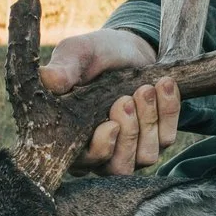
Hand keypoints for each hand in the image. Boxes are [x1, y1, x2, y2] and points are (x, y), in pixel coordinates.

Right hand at [40, 28, 182, 175]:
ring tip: (144, 89)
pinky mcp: (156, 140)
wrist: (127, 49)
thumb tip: (47, 79)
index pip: (84, 163)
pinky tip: (163, 86)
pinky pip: (167, 137)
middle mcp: (101, 152)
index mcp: (73, 138)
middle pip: (118, 166)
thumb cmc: (94, 56)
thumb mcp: (76, 54)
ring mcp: (132, 150)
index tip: (110, 124)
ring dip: (148, 121)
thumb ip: (63, 69)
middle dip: (128, 133)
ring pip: (146, 156)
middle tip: (126, 99)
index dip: (100, 149)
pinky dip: (168, 111)